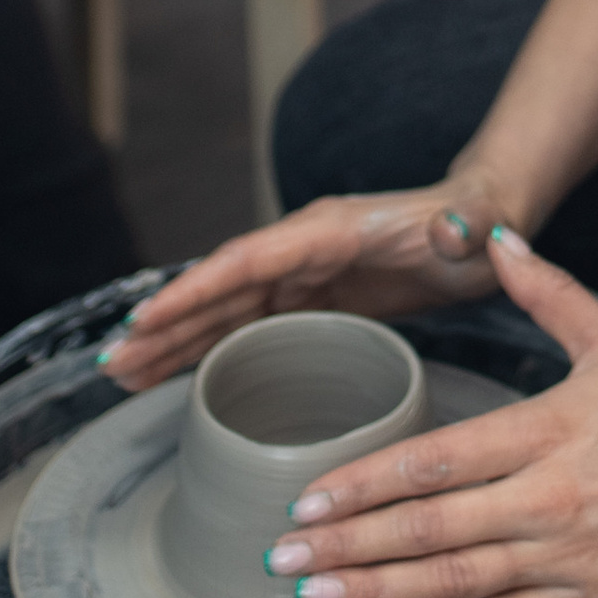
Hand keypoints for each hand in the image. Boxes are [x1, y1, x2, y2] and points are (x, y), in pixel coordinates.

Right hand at [95, 185, 507, 392]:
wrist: (484, 222)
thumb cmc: (476, 223)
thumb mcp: (472, 225)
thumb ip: (461, 227)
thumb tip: (452, 228)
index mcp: (327, 231)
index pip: (248, 260)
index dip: (197, 290)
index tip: (147, 317)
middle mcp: (302, 249)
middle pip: (219, 290)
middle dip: (165, 325)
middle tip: (113, 363)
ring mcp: (303, 276)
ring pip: (224, 312)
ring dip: (173, 342)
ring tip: (120, 375)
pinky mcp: (311, 300)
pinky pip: (246, 326)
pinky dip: (206, 349)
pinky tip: (171, 375)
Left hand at [262, 230, 597, 597]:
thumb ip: (545, 290)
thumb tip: (495, 236)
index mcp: (546, 431)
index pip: (433, 461)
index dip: (362, 483)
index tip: (307, 497)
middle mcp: (548, 499)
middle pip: (426, 529)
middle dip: (344, 546)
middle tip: (281, 555)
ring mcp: (567, 556)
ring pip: (454, 582)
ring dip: (374, 592)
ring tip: (314, 597)